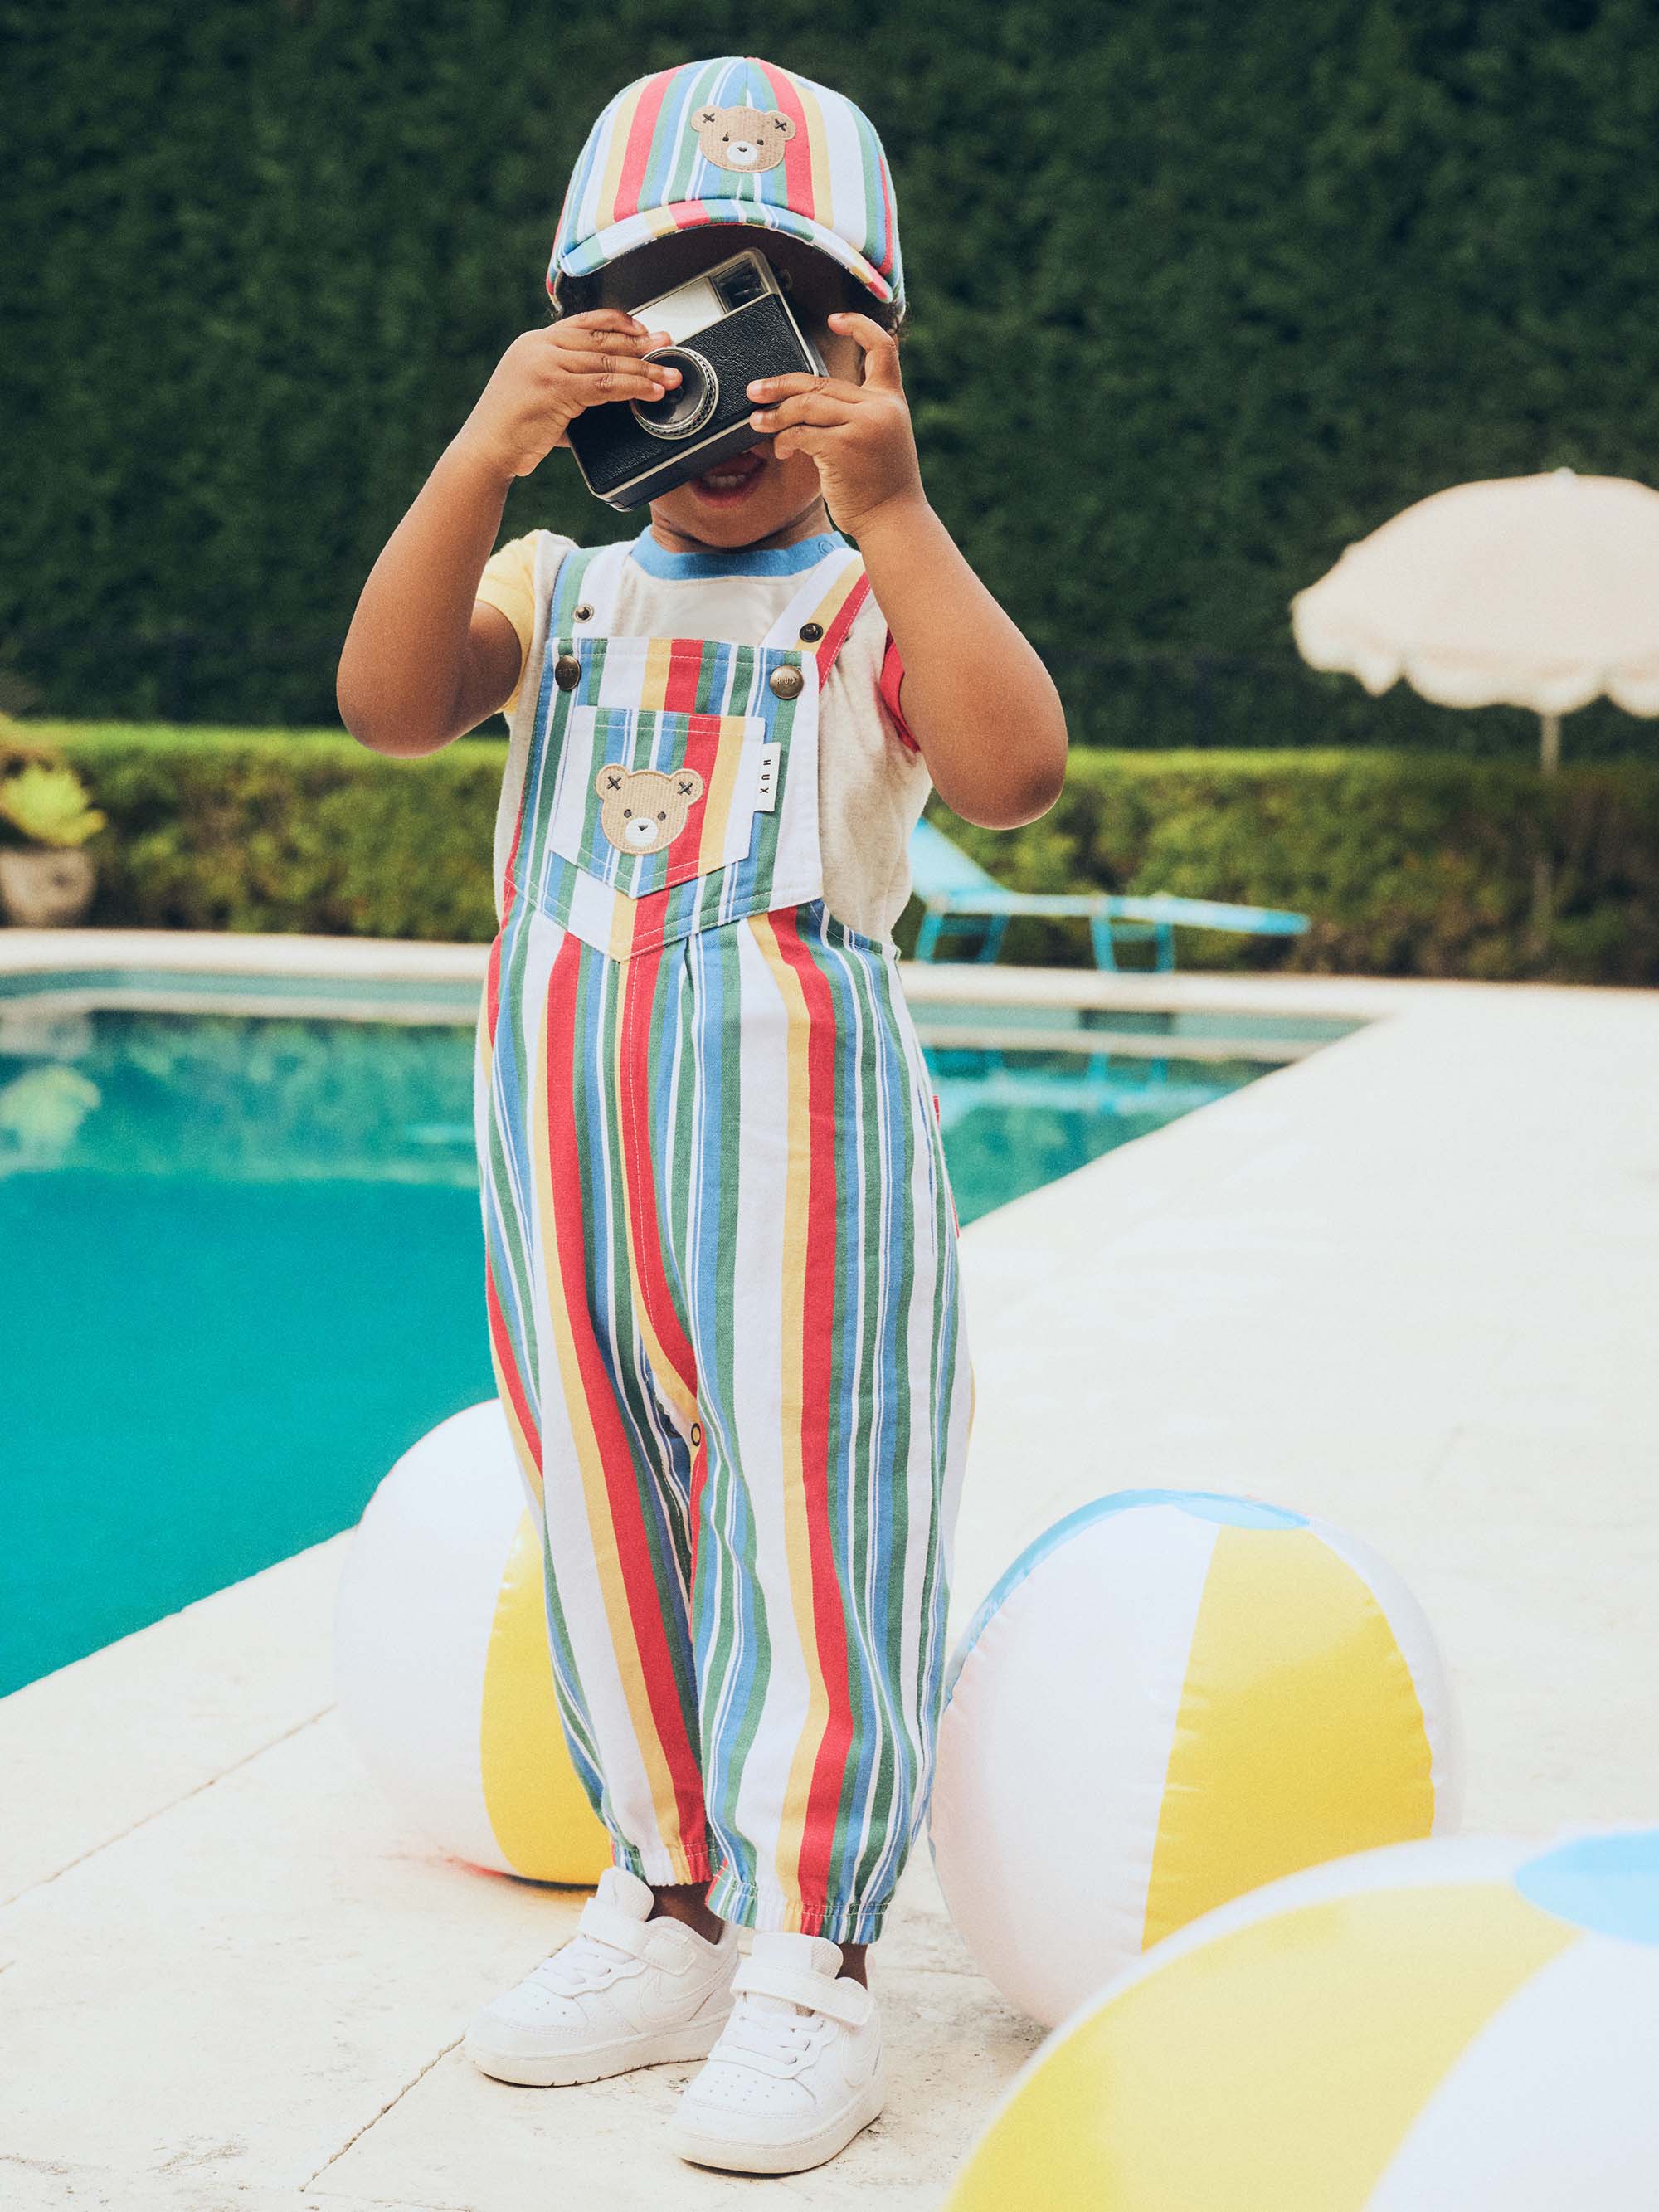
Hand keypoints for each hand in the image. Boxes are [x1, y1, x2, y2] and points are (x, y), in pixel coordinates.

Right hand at [457, 311, 684, 480]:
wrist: (485, 450)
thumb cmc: (510, 430)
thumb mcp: (539, 395)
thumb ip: (569, 385)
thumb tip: (607, 390)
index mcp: (534, 343)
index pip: (584, 322)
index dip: (618, 322)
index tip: (642, 328)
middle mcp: (539, 347)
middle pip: (601, 338)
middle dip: (640, 343)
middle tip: (667, 345)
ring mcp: (546, 365)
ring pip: (607, 361)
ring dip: (644, 368)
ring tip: (669, 374)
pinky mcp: (555, 388)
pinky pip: (604, 385)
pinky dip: (633, 387)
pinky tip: (651, 391)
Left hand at [746, 311, 924, 537]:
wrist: (895, 521)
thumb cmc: (881, 487)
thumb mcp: (878, 440)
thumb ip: (854, 416)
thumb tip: (804, 405)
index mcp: (891, 401)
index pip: (882, 349)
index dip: (859, 326)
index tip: (834, 319)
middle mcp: (880, 407)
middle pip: (821, 382)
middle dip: (782, 385)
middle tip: (755, 390)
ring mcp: (863, 425)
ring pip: (807, 405)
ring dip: (775, 414)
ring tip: (757, 421)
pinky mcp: (844, 447)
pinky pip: (802, 433)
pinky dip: (784, 439)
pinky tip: (780, 448)